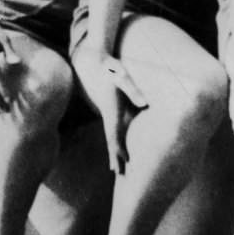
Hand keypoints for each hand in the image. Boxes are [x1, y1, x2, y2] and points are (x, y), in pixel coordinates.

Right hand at [72, 46, 148, 174]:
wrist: (88, 59)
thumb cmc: (108, 66)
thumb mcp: (122, 75)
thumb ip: (133, 90)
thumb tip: (145, 105)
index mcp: (111, 110)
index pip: (114, 135)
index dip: (118, 151)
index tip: (121, 165)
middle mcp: (106, 114)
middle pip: (111, 139)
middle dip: (115, 156)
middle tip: (117, 174)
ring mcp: (103, 111)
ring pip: (110, 134)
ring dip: (114, 149)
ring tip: (117, 165)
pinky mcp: (105, 108)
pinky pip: (110, 128)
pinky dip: (114, 139)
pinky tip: (118, 144)